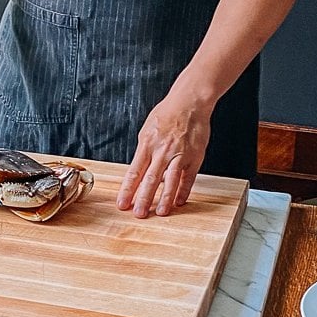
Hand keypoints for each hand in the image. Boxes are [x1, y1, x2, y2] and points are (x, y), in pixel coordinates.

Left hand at [117, 87, 213, 217]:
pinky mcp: (194, 157)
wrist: (189, 103)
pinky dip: (184, 190)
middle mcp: (162, 151)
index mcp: (147, 145)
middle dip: (143, 198)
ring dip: (165, 198)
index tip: (122, 203)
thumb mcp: (147, 131)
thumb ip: (144, 152)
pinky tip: (179, 201)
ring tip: (160, 212)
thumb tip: (140, 172)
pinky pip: (188, 177)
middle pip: (150, 179)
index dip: (127, 190)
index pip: (134, 172)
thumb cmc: (167, 115)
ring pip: (170, 181)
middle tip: (138, 214)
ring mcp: (179, 155)